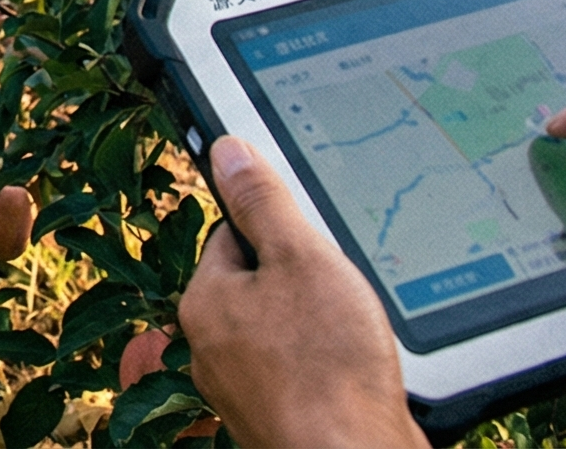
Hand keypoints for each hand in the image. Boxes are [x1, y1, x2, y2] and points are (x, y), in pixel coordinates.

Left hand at [179, 137, 423, 448]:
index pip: (235, 236)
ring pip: (286, 331)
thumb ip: (264, 202)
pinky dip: (331, 364)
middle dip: (306, 281)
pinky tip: (358, 367)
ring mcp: (246, 389)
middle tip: (344, 290)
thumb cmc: (327, 368)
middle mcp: (214, 350)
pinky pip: (305, 371)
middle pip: (263, 285)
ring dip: (322, 325)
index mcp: (207, 304)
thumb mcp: (301, 259)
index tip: (314, 237)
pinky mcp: (281, 416)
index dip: (281, 229)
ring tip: (354, 332)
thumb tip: (227, 150)